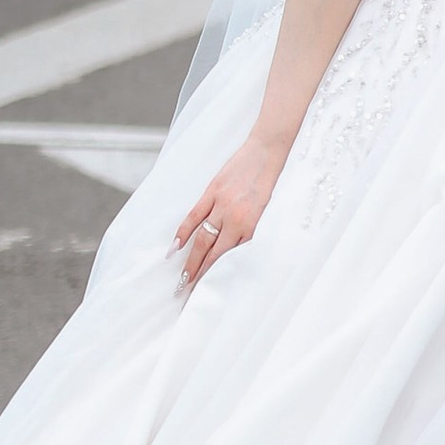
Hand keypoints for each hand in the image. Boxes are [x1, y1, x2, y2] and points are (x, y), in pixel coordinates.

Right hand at [175, 130, 287, 287]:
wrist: (269, 150)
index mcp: (252, 226)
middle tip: (188, 294)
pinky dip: (183, 233)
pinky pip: (194, 216)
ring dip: (191, 261)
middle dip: (200, 275)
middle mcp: (236, 219)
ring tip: (182, 280)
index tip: (208, 291)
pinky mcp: (212, 191)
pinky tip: (174, 249)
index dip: (217, 276)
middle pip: (213, 254)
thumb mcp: (267, 211)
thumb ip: (250, 231)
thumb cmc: (270, 181)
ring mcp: (222, 205)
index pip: (230, 259)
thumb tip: (235, 252)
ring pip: (202, 240)